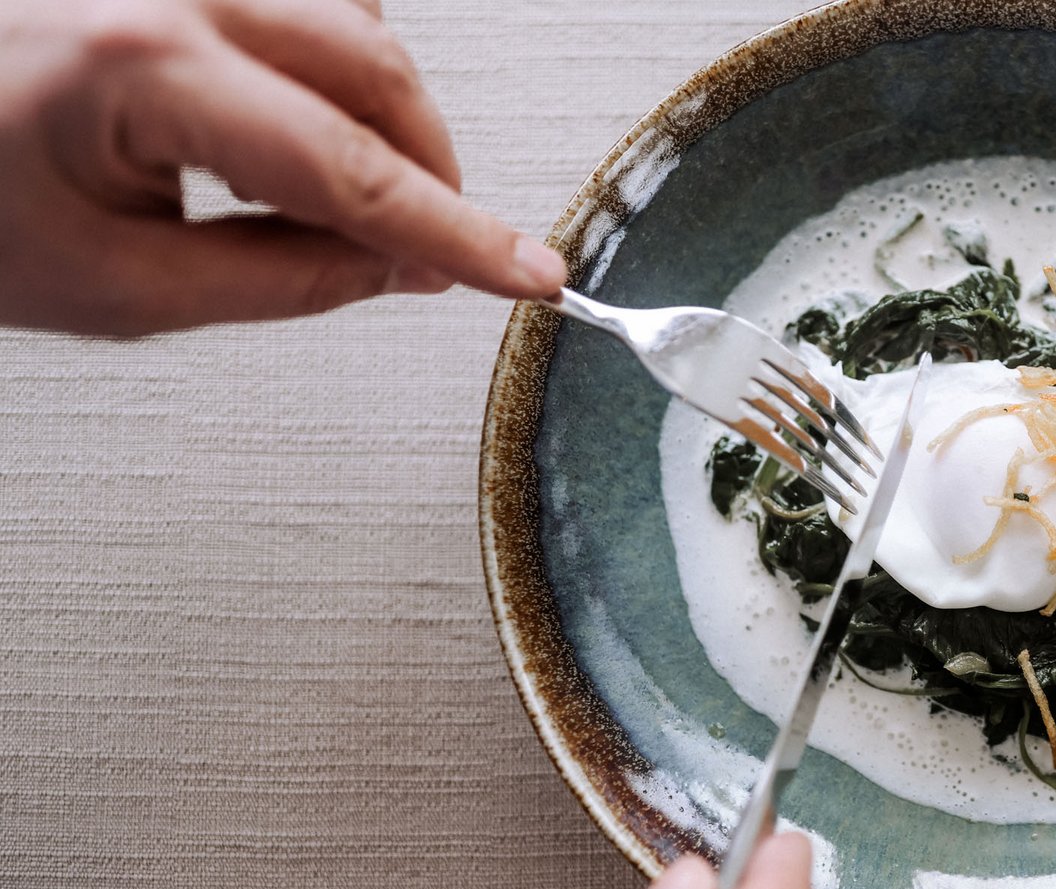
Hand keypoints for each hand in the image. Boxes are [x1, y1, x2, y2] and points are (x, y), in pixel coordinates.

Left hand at [0, 0, 566, 334]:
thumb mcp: (116, 286)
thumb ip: (281, 280)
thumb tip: (399, 268)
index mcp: (145, 64)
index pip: (351, 168)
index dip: (456, 233)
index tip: (528, 273)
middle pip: (375, 69)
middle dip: (425, 171)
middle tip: (421, 254)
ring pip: (352, 21)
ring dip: (371, 113)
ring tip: (307, 190)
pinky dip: (328, 59)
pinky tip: (280, 118)